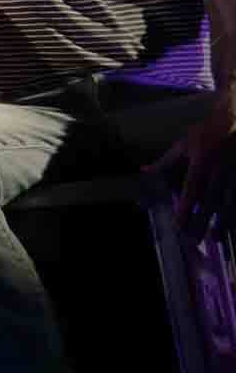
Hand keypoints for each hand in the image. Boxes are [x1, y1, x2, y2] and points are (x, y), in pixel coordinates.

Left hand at [149, 91, 235, 241]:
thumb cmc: (207, 132)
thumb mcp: (184, 143)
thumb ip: (165, 161)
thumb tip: (144, 171)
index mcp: (201, 162)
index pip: (192, 190)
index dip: (186, 209)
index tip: (179, 225)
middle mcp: (219, 171)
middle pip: (210, 202)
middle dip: (202, 222)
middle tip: (194, 240)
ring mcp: (234, 176)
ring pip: (229, 204)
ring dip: (222, 223)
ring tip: (215, 239)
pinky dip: (234, 213)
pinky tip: (231, 227)